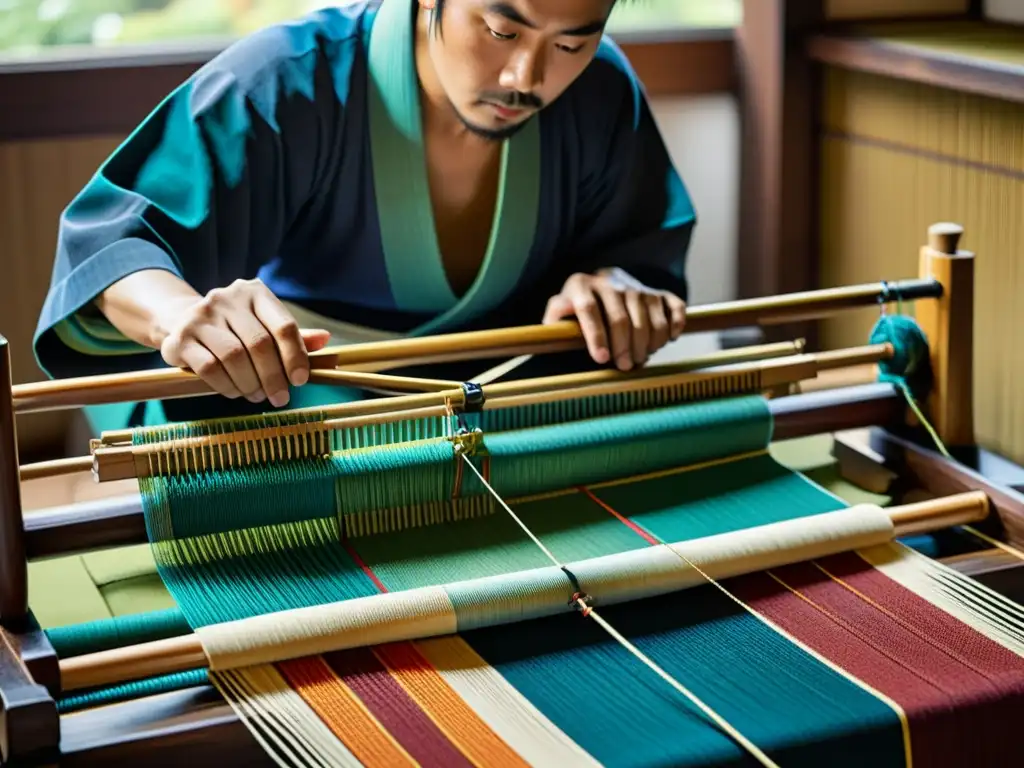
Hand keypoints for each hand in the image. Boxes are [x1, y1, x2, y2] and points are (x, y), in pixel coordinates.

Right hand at [155, 278, 329, 407]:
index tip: (300, 381)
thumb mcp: (265, 325)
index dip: (296, 356)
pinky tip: (235, 392)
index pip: (283, 326)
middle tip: (280, 398)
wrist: (182, 320)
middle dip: (274, 377)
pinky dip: (227, 386)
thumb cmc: (236, 328)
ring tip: (257, 395)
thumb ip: (293, 335)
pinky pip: (209, 368)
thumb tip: (325, 339)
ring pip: (234, 357)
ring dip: (250, 383)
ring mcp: (201, 316)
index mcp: (255, 292)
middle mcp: (227, 299)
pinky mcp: (181, 338)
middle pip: (259, 344)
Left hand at [543, 269, 685, 370]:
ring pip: (649, 318)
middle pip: (620, 318)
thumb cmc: (577, 311)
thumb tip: (552, 328)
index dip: (595, 336)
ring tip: (640, 358)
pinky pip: (674, 307)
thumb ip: (555, 320)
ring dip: (648, 343)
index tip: (601, 358)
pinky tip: (668, 340)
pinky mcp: (658, 292)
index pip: (588, 309)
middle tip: (624, 367)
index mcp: (581, 285)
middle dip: (623, 347)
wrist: (602, 289)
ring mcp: (637, 286)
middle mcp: (610, 281)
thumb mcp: (559, 313)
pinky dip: (674, 325)